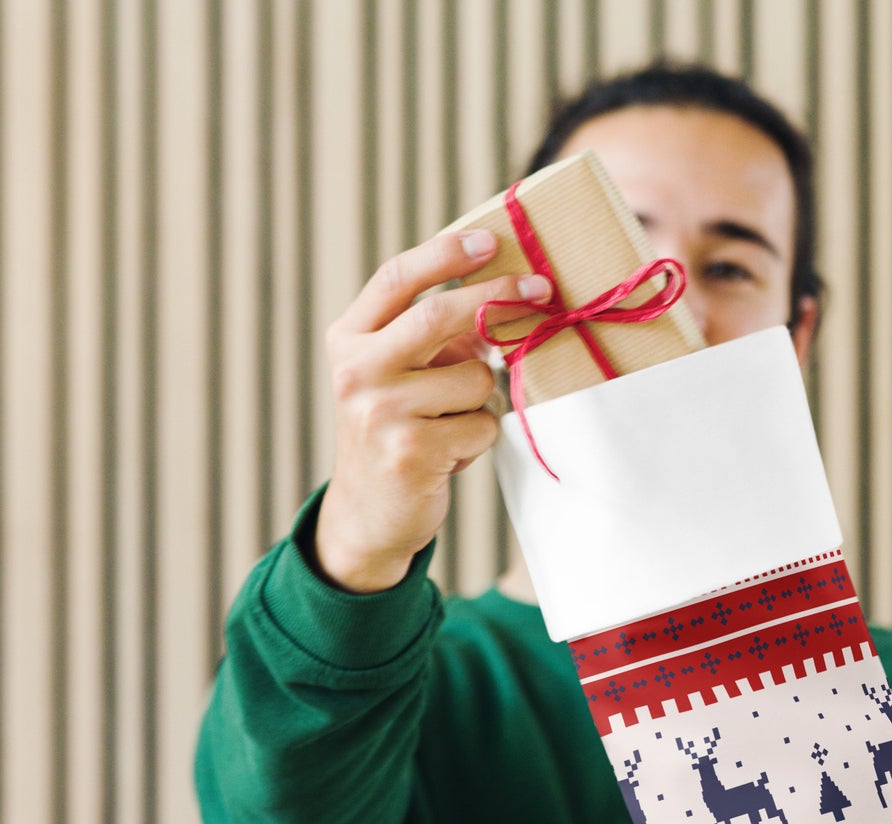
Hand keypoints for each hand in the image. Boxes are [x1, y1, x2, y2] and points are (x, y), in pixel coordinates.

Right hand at [315, 229, 551, 592]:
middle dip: (499, 298)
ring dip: (483, 399)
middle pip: (439, 315)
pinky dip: (479, 438)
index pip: (396, 278)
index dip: (446, 254)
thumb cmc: (396, 432)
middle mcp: (356, 371)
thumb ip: (433, 338)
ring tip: (454, 423)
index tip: (492, 240)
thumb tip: (503, 294)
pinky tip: (450, 454)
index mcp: (349, 340)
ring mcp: (380, 412)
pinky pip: (480, 425)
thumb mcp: (398, 377)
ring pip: (474, 378)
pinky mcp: (410, 451)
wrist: (369, 515)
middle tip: (543, 290)